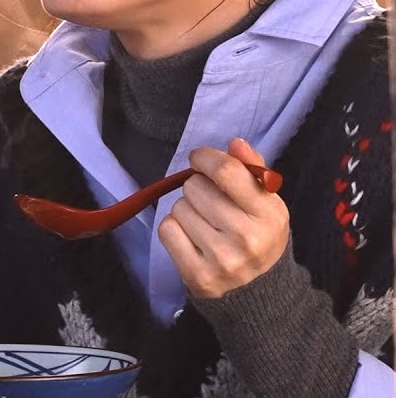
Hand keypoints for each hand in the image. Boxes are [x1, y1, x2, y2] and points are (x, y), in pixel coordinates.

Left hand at [159, 138, 290, 298]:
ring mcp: (222, 259)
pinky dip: (174, 229)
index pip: (227, 172)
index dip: (206, 159)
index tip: (199, 159)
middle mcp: (247, 238)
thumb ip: (250, 169)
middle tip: (210, 203)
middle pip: (196, 188)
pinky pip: (166, 230)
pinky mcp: (197, 275)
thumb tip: (234, 143)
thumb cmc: (258, 235)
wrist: (258, 291)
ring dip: (186, 210)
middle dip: (198, 188)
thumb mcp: (265, 203)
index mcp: (269, 214)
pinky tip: (191, 238)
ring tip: (204, 224)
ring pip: (178, 207)